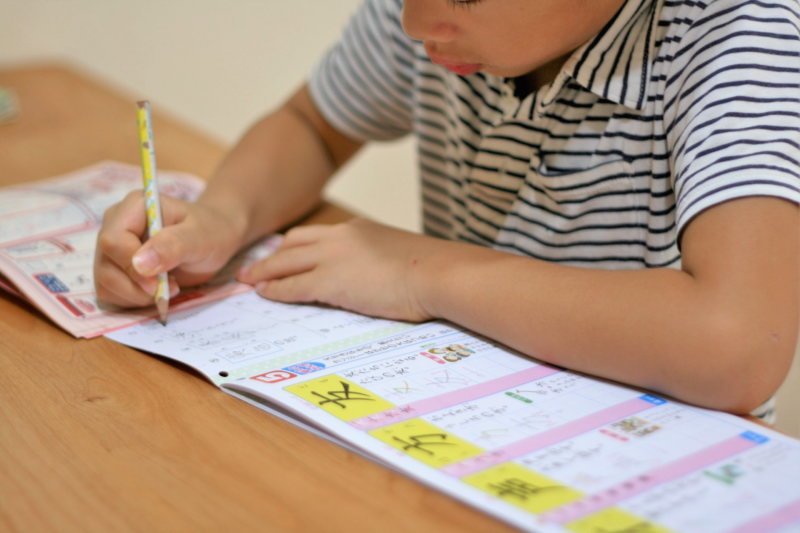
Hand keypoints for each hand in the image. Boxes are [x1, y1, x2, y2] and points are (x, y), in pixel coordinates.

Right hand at [94, 191, 245, 307]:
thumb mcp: (199, 236)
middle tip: (170, 288)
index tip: (158, 283)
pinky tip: (156, 291)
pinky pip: (110, 293)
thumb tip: (140, 264)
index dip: (131, 267)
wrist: (213, 238)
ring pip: (105, 283)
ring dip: (136, 296)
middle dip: (137, 287)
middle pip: (105, 266)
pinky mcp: (114, 269)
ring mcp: (111, 248)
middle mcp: (114, 225)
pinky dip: (133, 300)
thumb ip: (173, 245)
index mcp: (133, 207)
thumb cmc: (209, 232)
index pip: (113, 240)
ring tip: (167, 288)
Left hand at [237, 218, 438, 321]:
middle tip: (255, 266)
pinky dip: (276, 290)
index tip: (284, 254)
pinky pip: (293, 286)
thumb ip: (380, 260)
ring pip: (286, 262)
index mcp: (358, 229)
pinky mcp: (330, 282)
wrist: (437, 273)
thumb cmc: (431, 270)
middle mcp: (340, 237)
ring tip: (250, 280)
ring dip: (264, 272)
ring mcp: (333, 258)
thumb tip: (379, 275)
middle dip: (272, 256)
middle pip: (293, 243)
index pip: (317, 235)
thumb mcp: (399, 255)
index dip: (296, 246)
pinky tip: (266, 295)